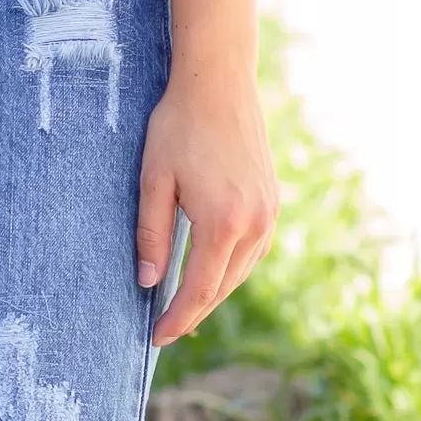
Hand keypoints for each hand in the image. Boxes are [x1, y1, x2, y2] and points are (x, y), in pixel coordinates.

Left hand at [136, 59, 280, 347]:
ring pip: (241, 273)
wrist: (219, 83)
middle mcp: (255, 224)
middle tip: (166, 330)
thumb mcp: (153, 180)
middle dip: (194, 313)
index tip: (155, 338)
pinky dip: (231, 269)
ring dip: (213, 292)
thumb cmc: (178, 126)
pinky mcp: (273, 202)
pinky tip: (211, 272)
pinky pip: (253, 251)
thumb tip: (147, 282)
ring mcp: (269, 213)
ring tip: (184, 307)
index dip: (176, 319)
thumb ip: (151, 234)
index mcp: (223, 223)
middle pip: (222, 287)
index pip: (198, 290)